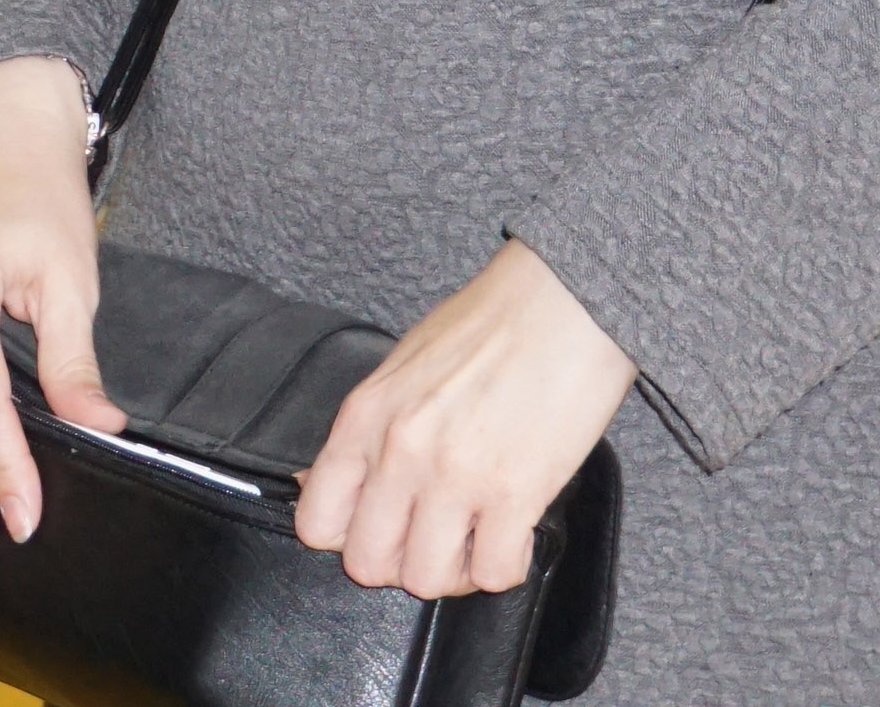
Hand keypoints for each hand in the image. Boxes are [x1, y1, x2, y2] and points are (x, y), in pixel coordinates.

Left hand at [292, 241, 634, 598]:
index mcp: (365, 417)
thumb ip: (367, 429)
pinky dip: (504, 564)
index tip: (379, 528)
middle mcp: (400, 452)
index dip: (348, 537)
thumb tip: (329, 482)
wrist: (562, 299)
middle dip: (399, 562)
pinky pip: (493, 573)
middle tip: (432, 539)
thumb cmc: (489, 324)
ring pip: (426, 579)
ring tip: (474, 538)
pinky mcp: (515, 493)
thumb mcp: (401, 366)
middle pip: (368, 563)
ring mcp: (455, 476)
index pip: (317, 521)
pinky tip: (513, 533)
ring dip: (453, 570)